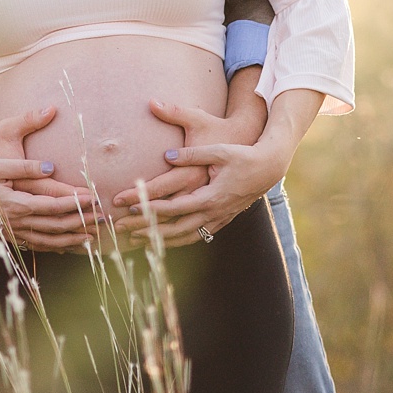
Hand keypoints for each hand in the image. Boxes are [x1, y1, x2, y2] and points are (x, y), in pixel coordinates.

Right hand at [0, 104, 102, 250]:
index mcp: (16, 204)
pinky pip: (39, 246)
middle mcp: (18, 222)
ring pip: (49, 241)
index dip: (74, 203)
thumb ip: (25, 166)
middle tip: (102, 217)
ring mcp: (15, 232)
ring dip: (73, 239)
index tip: (92, 197)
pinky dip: (56, 247)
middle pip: (56, 226)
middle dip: (81, 222)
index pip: (52, 206)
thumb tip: (51, 167)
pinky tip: (70, 246)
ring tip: (93, 236)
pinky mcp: (12, 236)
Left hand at [118, 98, 285, 247]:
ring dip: (160, 240)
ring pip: (185, 236)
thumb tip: (168, 155)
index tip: (130, 208)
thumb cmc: (243, 155)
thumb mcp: (218, 150)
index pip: (173, 207)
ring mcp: (218, 218)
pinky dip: (178, 240)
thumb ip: (191, 153)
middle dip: (147, 230)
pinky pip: (196, 235)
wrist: (268, 168)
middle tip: (123, 232)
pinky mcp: (222, 219)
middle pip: (174, 228)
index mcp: (209, 196)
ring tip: (137, 242)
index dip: (150, 208)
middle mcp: (212, 212)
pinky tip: (165, 241)